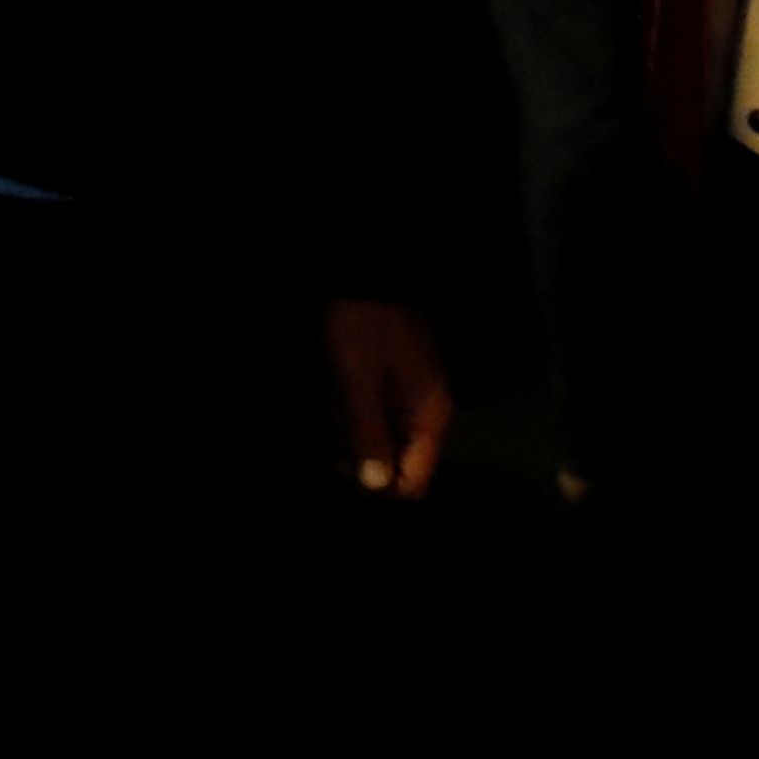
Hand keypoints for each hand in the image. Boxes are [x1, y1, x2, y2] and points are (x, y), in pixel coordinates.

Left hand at [326, 297, 451, 499]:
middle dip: (358, 455)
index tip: (343, 465)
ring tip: (331, 402)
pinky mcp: (388, 385)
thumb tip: (375, 485)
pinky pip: (371, 418)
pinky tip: (332, 394)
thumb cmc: (357, 323)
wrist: (356, 272)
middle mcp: (424, 413)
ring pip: (379, 442)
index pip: (415, 482)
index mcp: (428, 416)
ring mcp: (408, 398)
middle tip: (332, 424)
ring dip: (349, 433)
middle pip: (395, 464)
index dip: (379, 486)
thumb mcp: (356, 377)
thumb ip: (366, 430)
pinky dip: (349, 414)